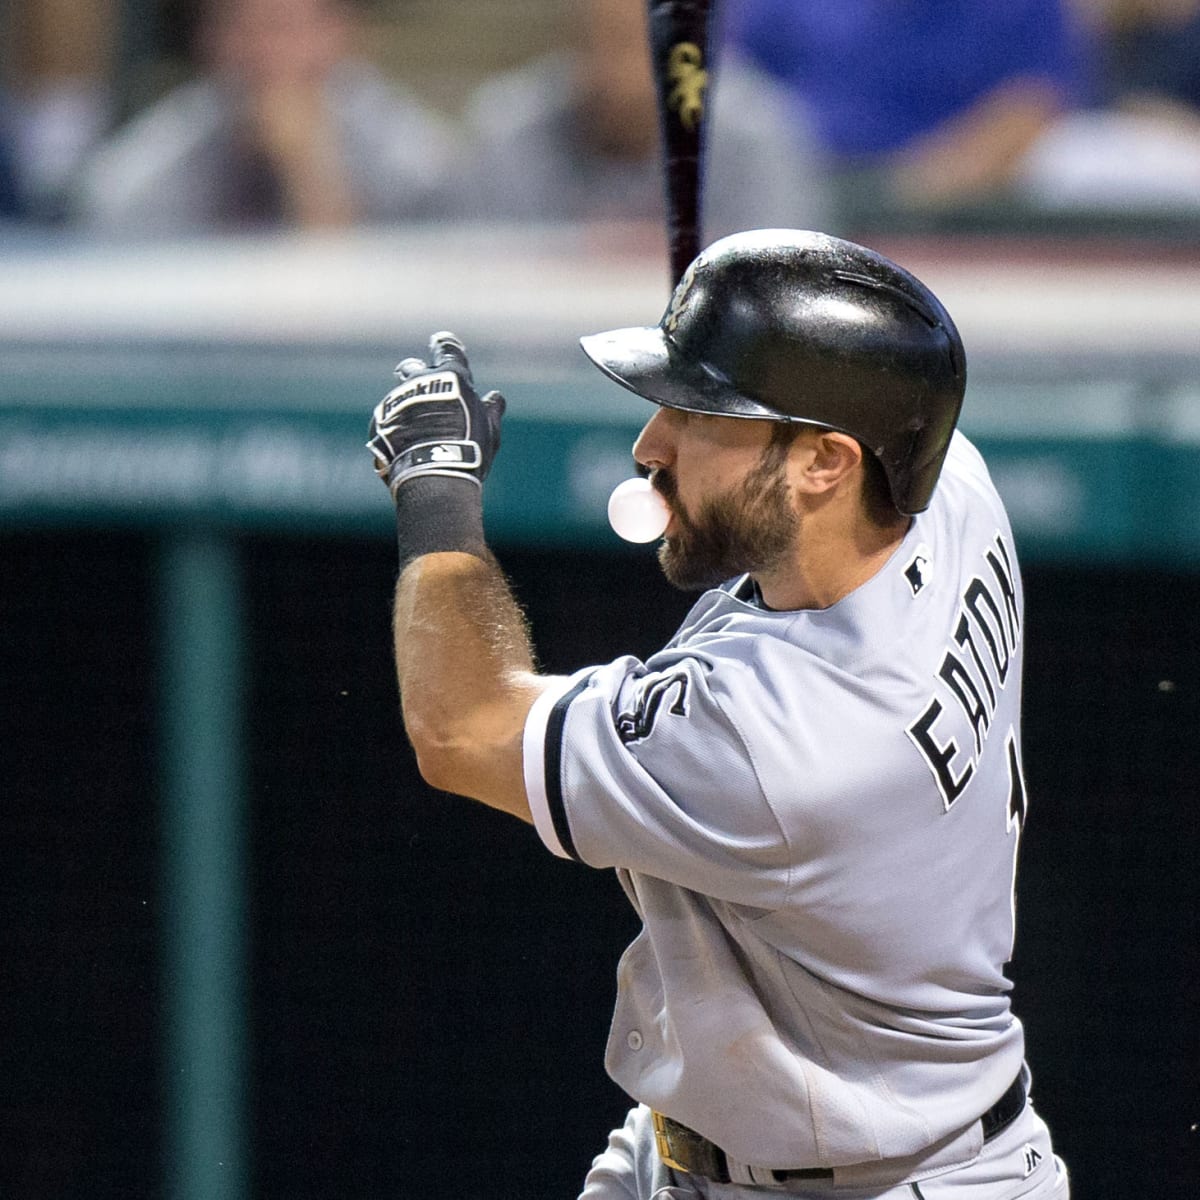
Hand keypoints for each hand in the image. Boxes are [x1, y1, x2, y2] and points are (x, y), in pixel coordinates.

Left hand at [368, 332, 505, 499]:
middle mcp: (421, 381)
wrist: (432, 474)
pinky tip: (403, 446)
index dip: (445, 345)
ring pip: (400, 396)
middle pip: (412, 367)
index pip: (447, 348)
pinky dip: (395, 428)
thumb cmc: (469, 450)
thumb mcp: (489, 431)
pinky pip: (387, 418)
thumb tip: (495, 398)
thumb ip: (491, 411)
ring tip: (416, 433)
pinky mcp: (381, 419)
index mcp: (452, 377)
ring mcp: (398, 399)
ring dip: (406, 407)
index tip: (440, 342)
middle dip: (415, 373)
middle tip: (419, 385)